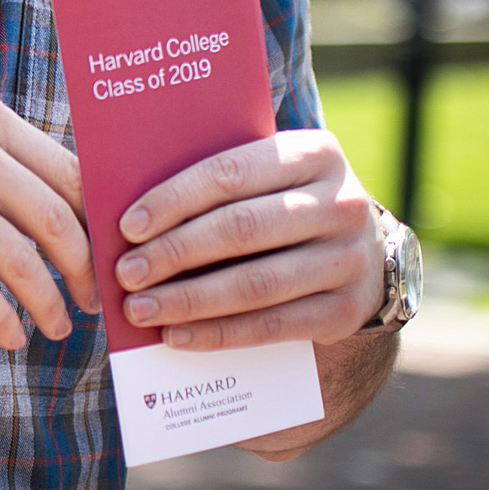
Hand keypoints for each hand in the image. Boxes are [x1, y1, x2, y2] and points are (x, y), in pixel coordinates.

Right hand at [0, 90, 97, 350]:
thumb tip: (49, 204)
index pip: (70, 171)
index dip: (98, 220)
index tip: (106, 255)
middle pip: (59, 219)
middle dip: (84, 270)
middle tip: (91, 301)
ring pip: (24, 260)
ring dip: (48, 303)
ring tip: (55, 328)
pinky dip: (3, 320)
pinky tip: (9, 335)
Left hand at [114, 130, 382, 349]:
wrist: (363, 249)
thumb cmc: (283, 202)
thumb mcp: (267, 175)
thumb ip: (217, 181)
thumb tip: (130, 211)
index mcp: (314, 154)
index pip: (229, 174)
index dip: (174, 201)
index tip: (128, 227)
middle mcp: (343, 204)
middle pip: (240, 230)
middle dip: (174, 253)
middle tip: (125, 273)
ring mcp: (350, 260)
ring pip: (255, 284)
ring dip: (188, 300)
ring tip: (140, 308)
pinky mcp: (349, 310)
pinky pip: (273, 326)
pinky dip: (219, 333)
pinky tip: (177, 335)